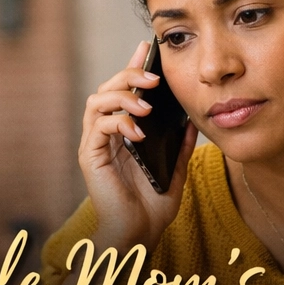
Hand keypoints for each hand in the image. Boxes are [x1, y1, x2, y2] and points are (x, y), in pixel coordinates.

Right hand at [79, 40, 196, 251]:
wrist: (139, 235)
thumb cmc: (153, 207)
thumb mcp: (176, 169)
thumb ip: (181, 144)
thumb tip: (193, 120)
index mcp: (124, 133)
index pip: (124, 91)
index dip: (133, 67)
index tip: (147, 49)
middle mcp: (105, 135)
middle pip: (107, 88)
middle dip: (129, 75)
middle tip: (153, 77)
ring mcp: (96, 145)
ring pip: (97, 101)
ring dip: (122, 96)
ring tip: (146, 105)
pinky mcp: (90, 157)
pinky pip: (99, 127)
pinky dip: (119, 123)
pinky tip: (139, 132)